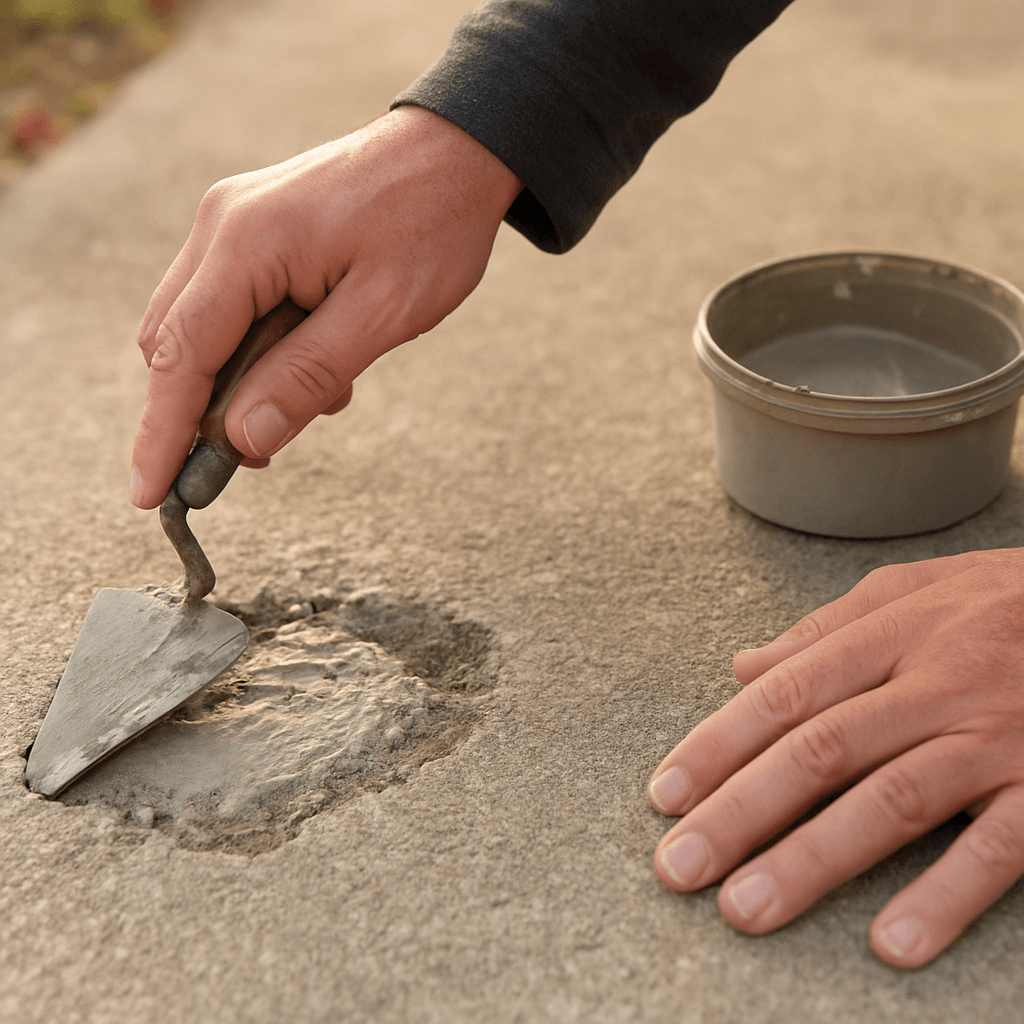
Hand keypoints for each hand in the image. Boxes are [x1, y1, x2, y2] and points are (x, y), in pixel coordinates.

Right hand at [131, 106, 521, 508]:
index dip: (161, 434)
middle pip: (175, 346)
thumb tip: (242, 439)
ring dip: (241, 381)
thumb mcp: (381, 313)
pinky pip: (230, 307)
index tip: (149, 495)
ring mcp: (233, 224)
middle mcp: (222, 228)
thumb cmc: (430, 224)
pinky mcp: (253, 230)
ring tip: (324, 393)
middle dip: (202, 412)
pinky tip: (320, 359)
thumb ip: (306, 376)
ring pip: (200, 330)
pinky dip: (259, 350)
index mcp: (247, 244)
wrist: (456, 151)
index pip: (181, 357)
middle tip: (256, 457)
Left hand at [647, 548, 1023, 966]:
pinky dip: (946, 896)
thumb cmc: (1006, 600)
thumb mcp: (914, 589)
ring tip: (746, 910)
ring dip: (812, 861)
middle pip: (819, 751)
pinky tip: (891, 945)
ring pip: (890, 802)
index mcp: (893, 633)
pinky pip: (998, 847)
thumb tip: (742, 666)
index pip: (784, 694)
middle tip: (678, 869)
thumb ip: (826, 628)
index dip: (718, 746)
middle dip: (740, 813)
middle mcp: (935, 683)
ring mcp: (994, 738)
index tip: (664, 797)